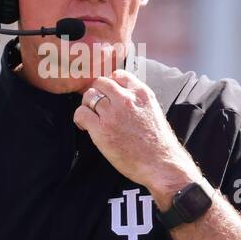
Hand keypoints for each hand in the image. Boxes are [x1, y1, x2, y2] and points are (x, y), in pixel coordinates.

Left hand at [72, 69, 201, 202]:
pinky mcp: (101, 129)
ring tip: (91, 117)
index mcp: (141, 93)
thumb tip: (122, 98)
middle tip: (96, 106)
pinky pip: (81, 113)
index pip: (118, 75)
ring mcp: (112, 113)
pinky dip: (80, 118)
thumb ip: (138, 101)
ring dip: (87, 105)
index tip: (108, 94)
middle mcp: (126, 98)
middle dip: (96, 92)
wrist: (161, 164)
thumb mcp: (153, 111)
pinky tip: (85, 126)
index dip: (110, 84)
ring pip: (89, 96)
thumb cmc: (159, 143)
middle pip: (100, 83)